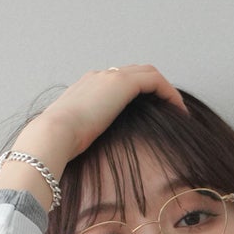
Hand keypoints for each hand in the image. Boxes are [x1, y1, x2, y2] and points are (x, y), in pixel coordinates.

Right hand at [32, 65, 189, 160]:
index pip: (115, 82)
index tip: (147, 112)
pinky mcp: (123, 84)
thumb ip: (78, 141)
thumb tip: (78, 161)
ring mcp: (110, 77)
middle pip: (133, 73)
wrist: (53, 134)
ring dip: (164, 90)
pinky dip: (169, 93)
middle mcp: (99, 77)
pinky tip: (179, 111)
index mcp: (85, 88)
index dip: (134, 93)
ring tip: (178, 110)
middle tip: (168, 107)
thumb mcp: (70, 140)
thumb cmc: (57, 145)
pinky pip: (154, 81)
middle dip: (152, 87)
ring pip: (147, 73)